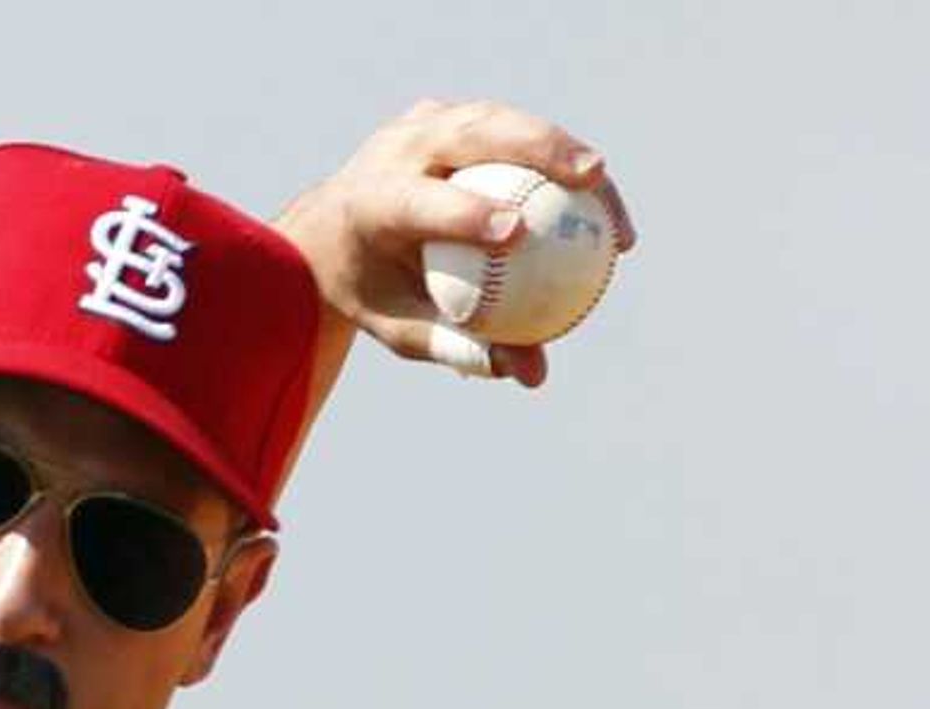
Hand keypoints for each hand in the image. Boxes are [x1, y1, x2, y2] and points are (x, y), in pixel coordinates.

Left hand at [278, 100, 636, 387]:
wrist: (328, 232)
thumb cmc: (371, 291)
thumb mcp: (401, 326)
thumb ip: (462, 346)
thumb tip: (535, 373)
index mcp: (368, 203)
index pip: (420, 202)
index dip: (467, 212)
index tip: (517, 232)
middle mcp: (393, 150)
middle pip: (472, 133)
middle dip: (537, 145)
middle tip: (591, 175)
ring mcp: (419, 123)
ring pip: (497, 119)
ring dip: (556, 141)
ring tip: (601, 177)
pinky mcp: (446, 115)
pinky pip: (504, 127)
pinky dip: (547, 149)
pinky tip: (590, 183)